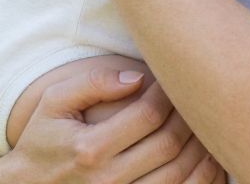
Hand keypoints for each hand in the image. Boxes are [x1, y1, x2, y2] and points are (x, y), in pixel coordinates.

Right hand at [0, 68, 227, 183]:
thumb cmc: (43, 139)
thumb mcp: (55, 102)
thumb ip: (93, 83)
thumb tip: (137, 76)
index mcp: (90, 149)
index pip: (148, 115)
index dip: (168, 94)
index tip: (171, 80)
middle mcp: (109, 180)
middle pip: (170, 144)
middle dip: (189, 116)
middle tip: (194, 97)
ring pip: (181, 174)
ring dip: (201, 147)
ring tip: (204, 122)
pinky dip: (200, 178)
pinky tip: (205, 157)